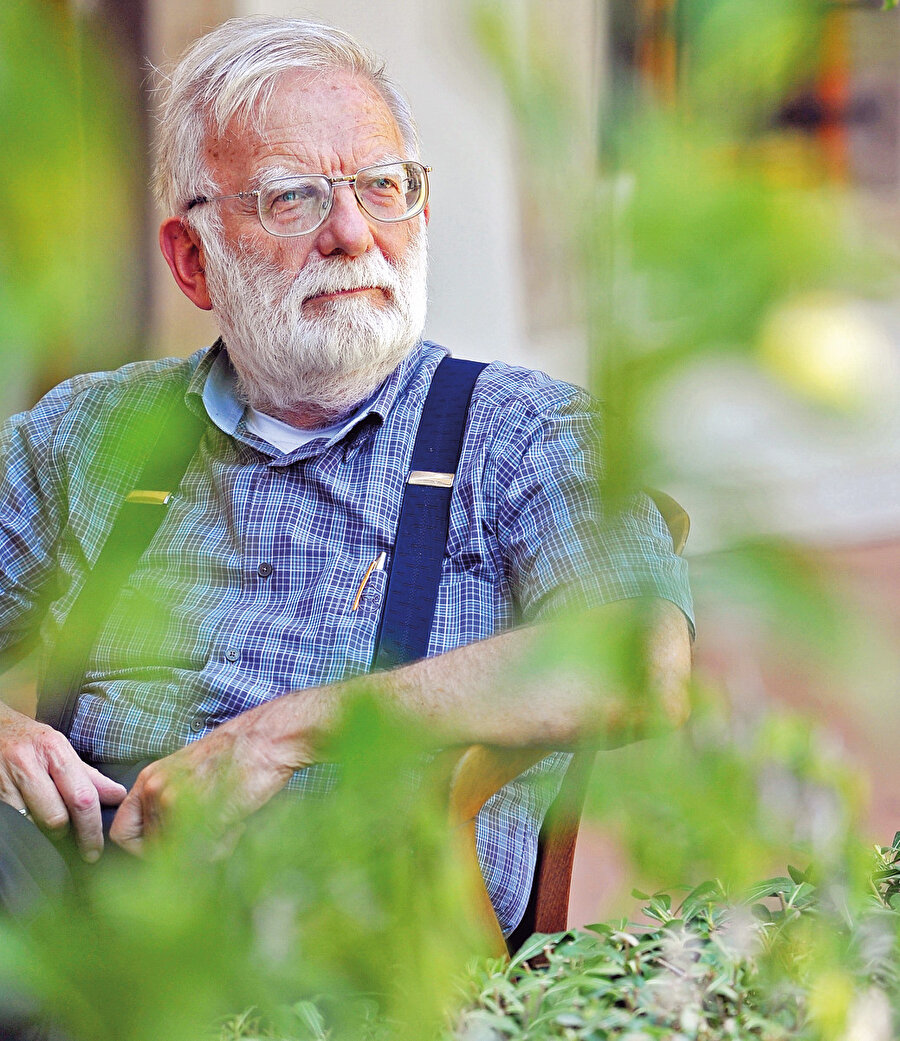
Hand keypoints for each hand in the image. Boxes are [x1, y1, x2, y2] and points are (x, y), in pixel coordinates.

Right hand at [0, 703, 126, 861]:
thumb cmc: (29, 741)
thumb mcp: (59, 749)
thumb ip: (88, 775)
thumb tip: (117, 795)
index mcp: (54, 749)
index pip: (82, 796)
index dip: (91, 828)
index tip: (95, 847)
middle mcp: (28, 763)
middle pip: (56, 817)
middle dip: (68, 833)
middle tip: (74, 838)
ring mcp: (5, 780)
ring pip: (32, 825)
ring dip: (45, 833)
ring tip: (50, 826)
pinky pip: (13, 823)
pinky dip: (25, 828)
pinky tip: (30, 823)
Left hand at [109, 705, 299, 854]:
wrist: (267, 738)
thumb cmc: (235, 753)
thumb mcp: (187, 772)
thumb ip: (168, 803)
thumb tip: (165, 845)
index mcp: (150, 779)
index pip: (122, 832)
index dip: (142, 848)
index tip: (166, 847)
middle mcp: (156, 790)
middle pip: (155, 851)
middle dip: (184, 852)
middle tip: (210, 835)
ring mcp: (178, 803)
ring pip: (181, 857)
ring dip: (207, 849)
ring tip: (228, 826)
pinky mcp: (204, 814)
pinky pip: (206, 854)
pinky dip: (223, 846)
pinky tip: (237, 824)